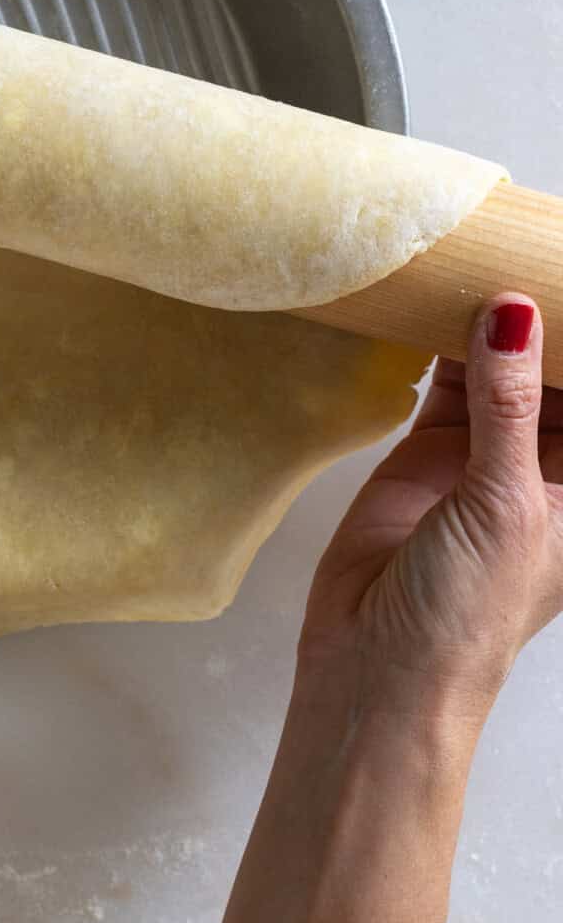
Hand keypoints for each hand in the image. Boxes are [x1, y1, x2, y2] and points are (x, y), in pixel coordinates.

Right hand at [301, 292, 562, 724]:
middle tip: (532, 257)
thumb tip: (514, 314)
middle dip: (550, 327)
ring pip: (502, 371)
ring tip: (486, 261)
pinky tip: (440, 299)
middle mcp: (546, 468)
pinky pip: (444, 382)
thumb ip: (509, 404)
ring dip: (496, 327)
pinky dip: (442, 344)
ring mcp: (487, 456)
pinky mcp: (427, 451)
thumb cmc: (468, 613)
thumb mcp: (504, 501)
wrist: (378, 665)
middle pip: (558, 378)